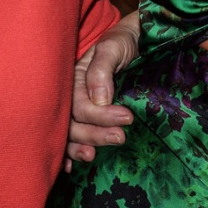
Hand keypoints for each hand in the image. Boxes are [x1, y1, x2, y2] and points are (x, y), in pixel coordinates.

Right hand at [66, 13, 138, 170]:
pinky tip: (69, 167)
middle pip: (73, 123)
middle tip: (120, 138)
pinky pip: (73, 138)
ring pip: (71, 134)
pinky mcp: (91, 118)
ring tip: (93, 156)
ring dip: (79, 148)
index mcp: (75, 79)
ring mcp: (80, 108)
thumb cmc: (124, 41)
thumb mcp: (113, 47)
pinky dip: (69, 153)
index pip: (80, 106)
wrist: (138, 41)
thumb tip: (98, 99)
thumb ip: (102, 70)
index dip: (100, 116)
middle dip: (94, 134)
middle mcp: (74, 96)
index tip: (127, 118)